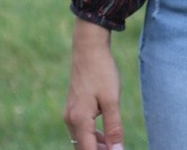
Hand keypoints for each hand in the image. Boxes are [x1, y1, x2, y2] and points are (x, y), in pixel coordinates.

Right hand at [64, 19, 125, 149]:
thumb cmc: (101, 71)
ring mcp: (69, 112)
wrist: (88, 47)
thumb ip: (113, 127)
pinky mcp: (72, 106)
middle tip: (116, 148)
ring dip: (95, 146)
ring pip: (80, 139)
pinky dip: (91, 135)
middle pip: (82, 147)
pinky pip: (80, 129)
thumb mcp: (111, 100)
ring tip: (113, 145)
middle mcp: (70, 119)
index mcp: (79, 120)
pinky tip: (104, 134)